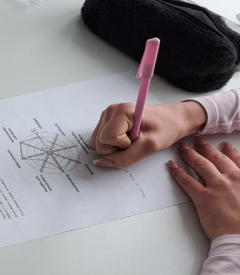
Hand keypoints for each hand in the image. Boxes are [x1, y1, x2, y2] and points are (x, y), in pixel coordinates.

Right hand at [89, 100, 206, 168]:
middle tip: (135, 141)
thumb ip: (125, 158)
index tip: (137, 140)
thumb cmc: (167, 127)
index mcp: (122, 111)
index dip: (122, 146)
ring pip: (98, 142)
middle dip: (116, 148)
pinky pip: (100, 140)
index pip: (106, 139)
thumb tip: (102, 163)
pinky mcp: (107, 121)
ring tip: (132, 139)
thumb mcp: (150, 146)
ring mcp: (108, 115)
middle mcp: (111, 111)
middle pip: (99, 142)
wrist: (175, 119)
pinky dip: (113, 144)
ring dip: (115, 147)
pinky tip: (126, 138)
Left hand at [169, 139, 239, 240]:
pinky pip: (187, 181)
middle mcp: (232, 178)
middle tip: (197, 141)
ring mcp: (216, 186)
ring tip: (182, 148)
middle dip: (205, 148)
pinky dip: (178, 172)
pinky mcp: (202, 197)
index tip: (223, 145)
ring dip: (190, 154)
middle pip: (216, 158)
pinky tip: (172, 166)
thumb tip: (237, 184)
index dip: (228, 151)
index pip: (236, 159)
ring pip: (201, 165)